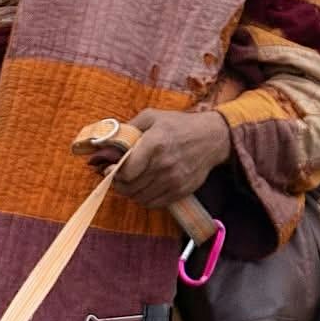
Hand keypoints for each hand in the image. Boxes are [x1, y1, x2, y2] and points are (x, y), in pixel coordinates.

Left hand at [108, 108, 231, 210]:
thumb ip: (128, 129)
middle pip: (130, 187)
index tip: (109, 169)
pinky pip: (153, 203)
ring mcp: (173, 180)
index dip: (114, 173)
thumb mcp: (153, 117)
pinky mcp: (180, 191)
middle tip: (116, 177)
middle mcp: (164, 164)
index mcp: (155, 144)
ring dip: (130, 192)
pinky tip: (144, 187)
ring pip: (139, 197)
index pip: (127, 170)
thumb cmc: (179, 125)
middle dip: (118, 183)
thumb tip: (106, 142)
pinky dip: (143, 199)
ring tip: (130, 182)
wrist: (213, 138)